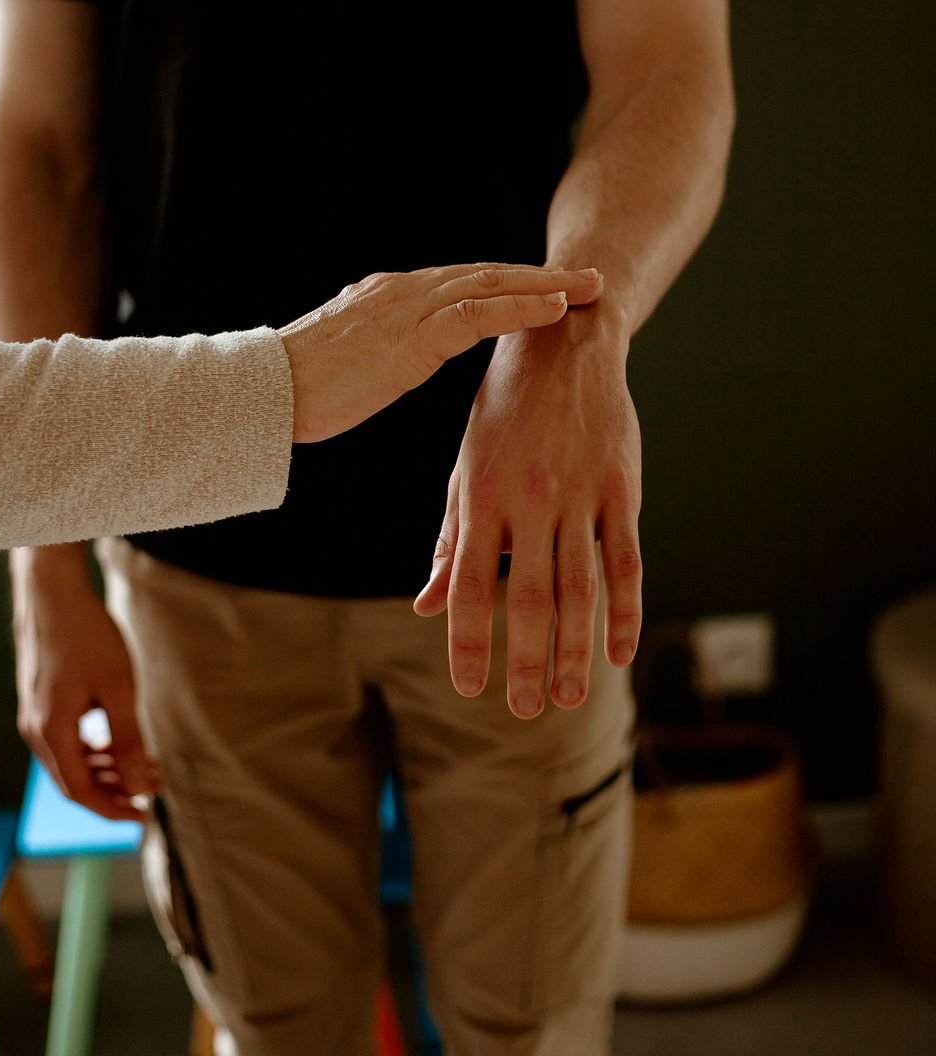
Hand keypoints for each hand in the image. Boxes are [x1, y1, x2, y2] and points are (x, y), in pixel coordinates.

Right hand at [12, 546, 158, 819]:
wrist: (52, 593)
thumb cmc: (86, 635)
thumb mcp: (118, 687)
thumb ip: (127, 737)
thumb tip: (137, 782)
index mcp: (52, 732)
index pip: (80, 792)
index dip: (112, 809)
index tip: (142, 815)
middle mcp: (36, 730)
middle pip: (74, 780)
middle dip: (114, 789)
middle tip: (152, 789)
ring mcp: (35, 716)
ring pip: (70, 761)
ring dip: (106, 768)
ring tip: (143, 766)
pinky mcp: (41, 702)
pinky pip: (66, 740)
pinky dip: (93, 748)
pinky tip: (119, 742)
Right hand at [279, 262, 602, 442]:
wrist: (262, 392)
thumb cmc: (294, 389)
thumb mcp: (346, 360)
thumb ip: (376, 351)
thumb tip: (389, 359)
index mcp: (388, 297)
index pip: (461, 282)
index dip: (508, 283)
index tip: (546, 287)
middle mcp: (402, 291)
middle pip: (485, 274)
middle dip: (539, 275)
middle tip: (586, 277)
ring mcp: (406, 308)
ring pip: (490, 285)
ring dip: (545, 285)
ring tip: (588, 287)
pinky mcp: (410, 337)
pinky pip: (477, 314)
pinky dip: (520, 308)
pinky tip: (555, 308)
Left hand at [413, 305, 642, 715]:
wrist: (562, 345)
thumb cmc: (504, 413)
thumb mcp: (466, 469)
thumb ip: (452, 540)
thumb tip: (428, 605)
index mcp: (483, 496)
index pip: (472, 583)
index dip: (470, 639)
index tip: (469, 687)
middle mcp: (530, 500)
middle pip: (530, 597)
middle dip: (528, 660)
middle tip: (527, 710)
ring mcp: (580, 494)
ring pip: (581, 587)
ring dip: (577, 649)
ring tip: (570, 697)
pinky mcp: (622, 487)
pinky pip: (627, 560)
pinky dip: (626, 610)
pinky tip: (620, 651)